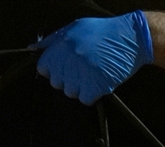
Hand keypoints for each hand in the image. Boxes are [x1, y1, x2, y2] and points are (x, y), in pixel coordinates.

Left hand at [34, 11, 153, 104]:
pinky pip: (85, 99)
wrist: (131, 39)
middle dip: (68, 78)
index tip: (64, 67)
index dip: (54, 69)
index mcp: (61, 46)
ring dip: (81, 87)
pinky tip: (100, 82)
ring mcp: (82, 75)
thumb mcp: (74, 28)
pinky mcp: (96, 87)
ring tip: (93, 74)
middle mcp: (69, 61)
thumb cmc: (103, 32)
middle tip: (83, 69)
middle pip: (57, 83)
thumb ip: (52, 40)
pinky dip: (92, 94)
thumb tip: (33, 48)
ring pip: (71, 92)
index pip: (44, 68)